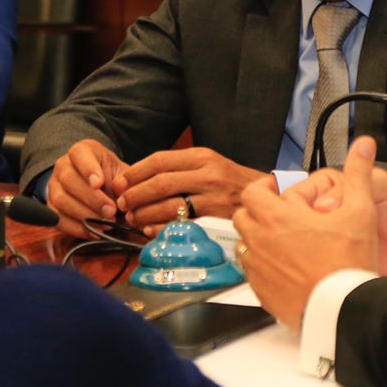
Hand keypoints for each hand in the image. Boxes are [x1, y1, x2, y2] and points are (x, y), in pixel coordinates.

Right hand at [47, 139, 128, 234]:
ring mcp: (54, 186)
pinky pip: (58, 219)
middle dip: (91, 199)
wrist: (98, 185)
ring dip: (85, 215)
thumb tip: (121, 190)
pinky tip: (94, 231)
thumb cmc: (109, 175)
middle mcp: (63, 166)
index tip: (99, 183)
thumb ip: (123, 179)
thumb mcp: (120, 171)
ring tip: (106, 223)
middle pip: (69, 180)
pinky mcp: (51, 207)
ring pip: (61, 200)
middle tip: (111, 211)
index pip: (79, 154)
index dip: (88, 169)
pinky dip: (77, 228)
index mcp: (81, 151)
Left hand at [116, 146, 265, 233]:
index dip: (134, 172)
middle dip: (135, 195)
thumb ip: (180, 168)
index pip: (159, 160)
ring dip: (144, 214)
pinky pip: (182, 224)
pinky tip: (151, 230)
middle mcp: (208, 174)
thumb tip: (140, 178)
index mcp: (202, 157)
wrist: (268, 196)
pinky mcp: (217, 219)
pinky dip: (162, 228)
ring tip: (133, 219)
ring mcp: (214, 198)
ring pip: (168, 205)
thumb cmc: (231, 182)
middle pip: (160, 183)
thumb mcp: (210, 164)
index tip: (119, 182)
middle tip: (121, 204)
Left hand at [233, 136, 381, 330]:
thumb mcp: (361, 211)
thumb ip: (359, 174)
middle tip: (281, 214)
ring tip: (284, 242)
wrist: (344, 310)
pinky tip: (288, 268)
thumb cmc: (348, 264)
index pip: (252, 192)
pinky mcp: (262, 294)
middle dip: (258, 212)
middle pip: (243, 217)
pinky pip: (252, 274)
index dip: (264, 187)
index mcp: (277, 219)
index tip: (278, 190)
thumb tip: (363, 146)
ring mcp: (258, 270)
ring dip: (258, 239)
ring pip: (244, 246)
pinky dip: (263, 267)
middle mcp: (260, 243)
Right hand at [280, 151, 386, 277]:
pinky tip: (322, 267)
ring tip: (322, 253)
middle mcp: (323, 212)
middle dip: (301, 228)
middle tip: (318, 236)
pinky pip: (310, 262)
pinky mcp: (329, 260)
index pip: (297, 192)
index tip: (317, 213)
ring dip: (303, 249)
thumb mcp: (381, 186)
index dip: (302, 203)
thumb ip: (352, 186)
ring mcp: (324, 238)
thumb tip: (323, 205)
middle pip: (292, 219)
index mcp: (330, 188)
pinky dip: (310, 265)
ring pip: (297, 242)